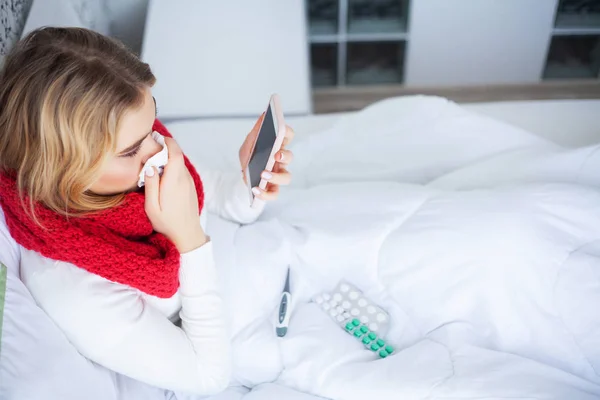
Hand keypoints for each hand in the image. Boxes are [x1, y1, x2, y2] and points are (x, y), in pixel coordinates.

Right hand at [144, 137, 207, 252]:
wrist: (187, 234)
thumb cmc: (167, 223)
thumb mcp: (152, 207)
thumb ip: (150, 185)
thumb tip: (150, 167)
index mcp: (174, 182)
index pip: (176, 153)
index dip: (168, 142)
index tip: (157, 138)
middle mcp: (184, 179)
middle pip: (177, 155)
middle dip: (165, 148)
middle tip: (150, 149)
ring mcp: (189, 182)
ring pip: (179, 162)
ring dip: (168, 158)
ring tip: (153, 162)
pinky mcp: (190, 186)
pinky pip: (181, 170)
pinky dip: (172, 166)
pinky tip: (162, 174)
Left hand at [239, 114, 294, 201]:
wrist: (242, 177)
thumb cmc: (250, 158)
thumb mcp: (249, 144)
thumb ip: (256, 131)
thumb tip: (264, 115)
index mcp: (278, 147)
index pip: (288, 136)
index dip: (287, 132)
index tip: (281, 130)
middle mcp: (281, 162)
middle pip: (290, 157)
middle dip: (285, 156)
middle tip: (276, 155)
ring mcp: (278, 175)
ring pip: (287, 177)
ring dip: (276, 176)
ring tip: (263, 174)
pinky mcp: (272, 189)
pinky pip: (274, 194)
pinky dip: (265, 194)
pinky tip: (255, 189)